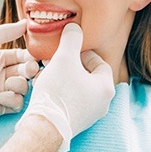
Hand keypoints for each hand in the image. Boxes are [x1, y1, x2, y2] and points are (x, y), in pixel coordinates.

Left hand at [0, 20, 38, 118]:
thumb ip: (5, 32)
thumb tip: (26, 23)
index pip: (22, 56)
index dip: (31, 56)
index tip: (37, 57)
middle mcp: (0, 74)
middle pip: (26, 72)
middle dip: (31, 70)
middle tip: (30, 69)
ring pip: (23, 88)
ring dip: (20, 85)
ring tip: (8, 83)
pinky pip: (15, 103)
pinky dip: (13, 99)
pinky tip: (0, 96)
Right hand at [16, 23, 114, 151]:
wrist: (45, 125)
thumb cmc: (58, 90)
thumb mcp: (64, 58)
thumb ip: (71, 39)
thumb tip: (74, 27)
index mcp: (105, 87)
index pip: (100, 62)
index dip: (84, 52)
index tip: (70, 50)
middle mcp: (101, 102)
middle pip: (87, 74)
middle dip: (70, 63)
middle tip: (57, 58)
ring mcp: (89, 113)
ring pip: (77, 85)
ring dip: (63, 74)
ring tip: (48, 68)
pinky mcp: (75, 119)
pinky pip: (71, 97)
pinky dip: (60, 87)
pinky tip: (46, 82)